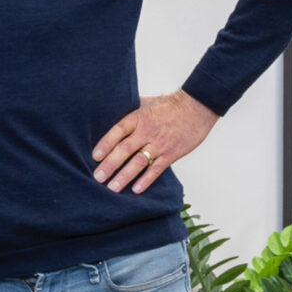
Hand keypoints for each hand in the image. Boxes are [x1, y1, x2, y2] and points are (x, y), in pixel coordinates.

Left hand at [93, 90, 216, 193]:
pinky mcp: (172, 154)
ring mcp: (160, 144)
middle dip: (110, 165)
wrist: (197, 107)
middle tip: (97, 178)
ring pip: (138, 162)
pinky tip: (136, 190)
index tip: (95, 156)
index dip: (105, 144)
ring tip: (112, 188)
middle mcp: (147, 131)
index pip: (118, 131)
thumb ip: (130, 110)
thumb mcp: (146, 102)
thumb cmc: (169, 104)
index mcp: (139, 117)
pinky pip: (157, 169)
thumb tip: (111, 112)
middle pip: (124, 149)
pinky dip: (146, 180)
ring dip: (124, 176)